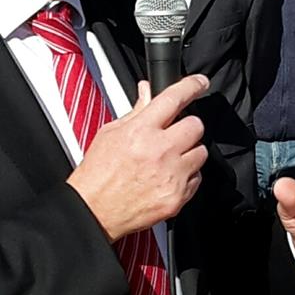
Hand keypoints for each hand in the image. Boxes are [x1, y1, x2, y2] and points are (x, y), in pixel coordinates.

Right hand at [67, 75, 209, 241]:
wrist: (94, 212)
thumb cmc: (98, 174)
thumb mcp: (110, 133)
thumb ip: (136, 111)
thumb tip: (148, 92)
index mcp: (140, 131)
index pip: (174, 98)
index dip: (192, 86)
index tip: (200, 83)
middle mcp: (159, 151)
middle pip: (196, 125)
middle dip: (186, 126)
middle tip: (173, 135)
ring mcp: (171, 175)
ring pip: (201, 152)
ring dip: (189, 152)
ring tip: (169, 159)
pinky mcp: (178, 196)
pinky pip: (197, 178)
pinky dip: (186, 176)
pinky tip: (167, 178)